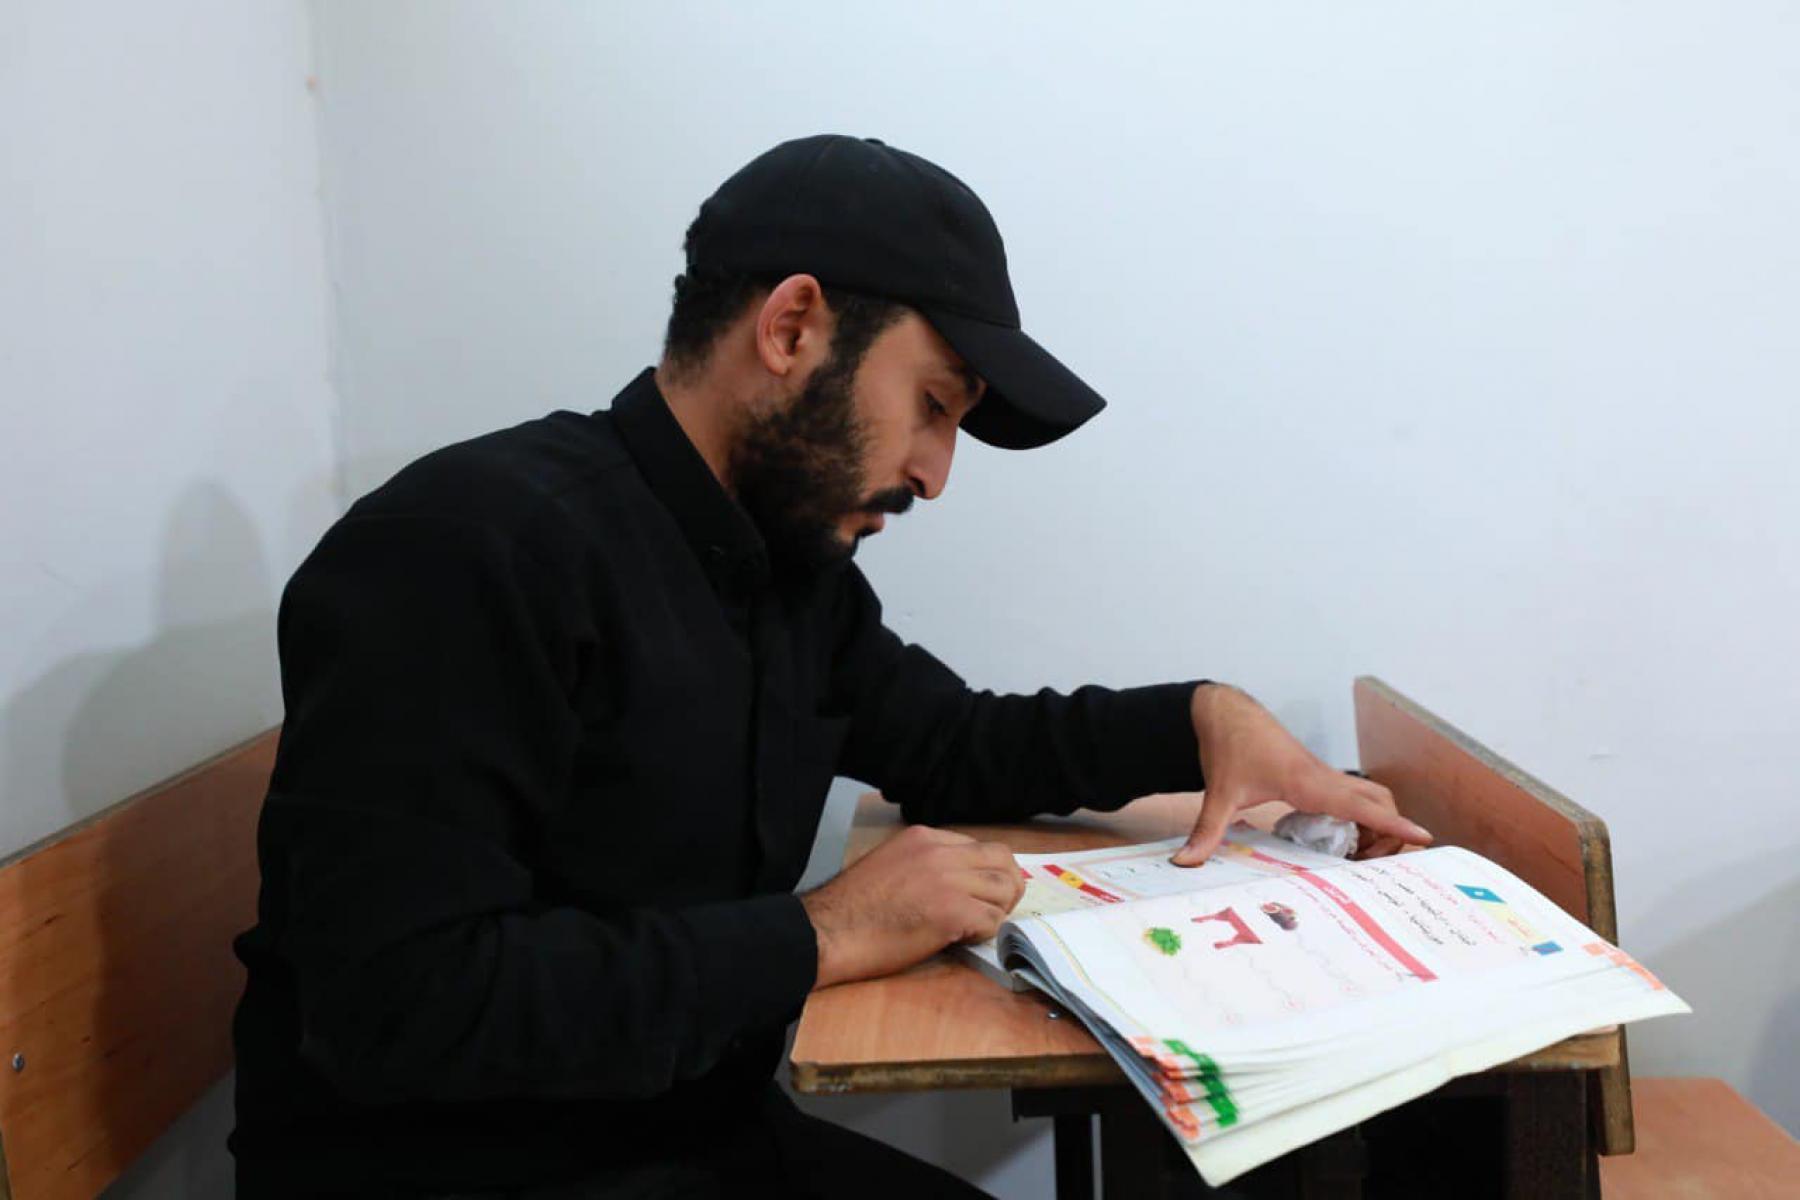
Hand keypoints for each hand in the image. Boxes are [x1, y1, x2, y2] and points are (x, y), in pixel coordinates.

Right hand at [800, 825, 1024, 988]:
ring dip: (995, 912)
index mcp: (923, 837)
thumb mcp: (890, 864)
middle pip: (1002, 860)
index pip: (979, 846)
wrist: (829, 932)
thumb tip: (958, 881)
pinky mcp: (952, 912)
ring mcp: (948, 880)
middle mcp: (940, 852)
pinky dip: (984, 933)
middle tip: (996, 909)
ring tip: (972, 928)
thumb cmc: (852, 908)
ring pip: (1003, 890)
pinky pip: (992, 919)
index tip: (982, 892)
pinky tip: (960, 939)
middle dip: (1007, 886)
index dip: (988, 872)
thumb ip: (924, 864)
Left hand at [1172, 683, 1431, 865]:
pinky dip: (1362, 815)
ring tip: (1360, 857)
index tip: (1424, 838)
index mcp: (1307, 782)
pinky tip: (1342, 838)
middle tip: (1376, 866)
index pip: (1360, 806)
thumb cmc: (1228, 747)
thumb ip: (1207, 830)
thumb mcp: (1219, 792)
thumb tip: (1185, 862)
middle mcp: (1323, 777)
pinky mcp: (1317, 775)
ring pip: (1369, 796)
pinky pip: (1353, 795)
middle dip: (1390, 833)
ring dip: (1377, 824)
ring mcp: (1323, 774)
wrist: (1225, 713)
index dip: (1393, 824)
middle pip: (1377, 802)